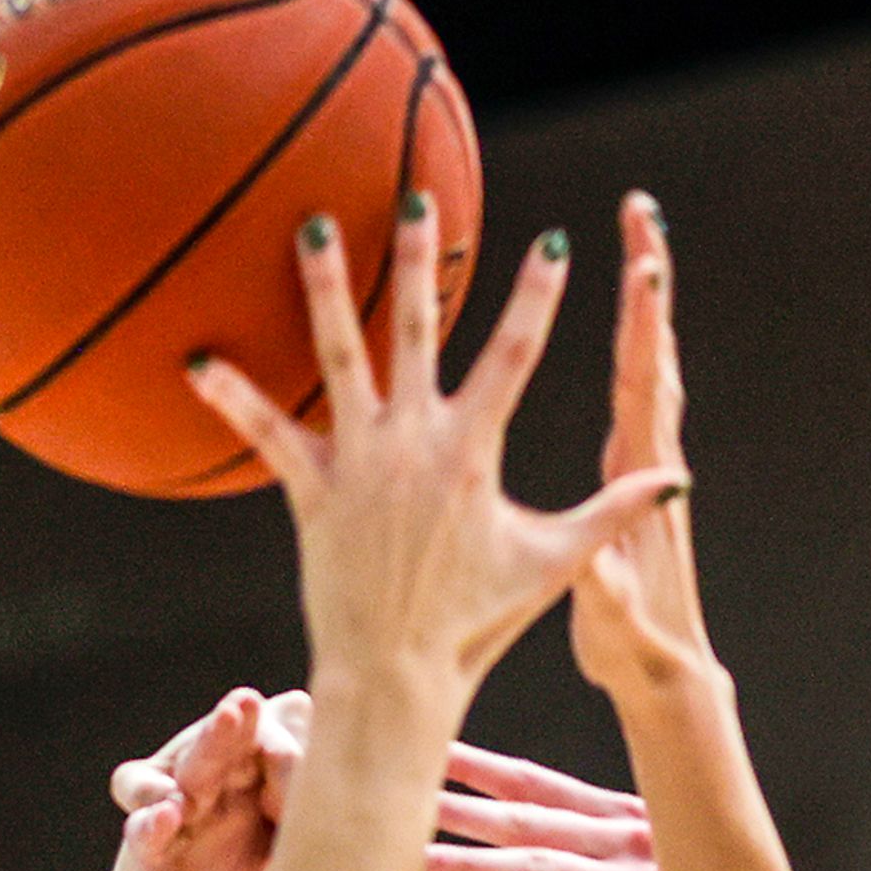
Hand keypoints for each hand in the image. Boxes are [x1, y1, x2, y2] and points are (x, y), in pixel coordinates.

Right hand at [105, 689, 306, 870]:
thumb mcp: (300, 855)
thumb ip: (309, 808)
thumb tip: (338, 748)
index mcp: (225, 803)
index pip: (224, 754)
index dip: (231, 728)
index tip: (251, 701)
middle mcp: (189, 829)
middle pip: (186, 777)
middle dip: (205, 747)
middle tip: (229, 717)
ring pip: (145, 837)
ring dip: (152, 823)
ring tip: (170, 813)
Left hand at [188, 195, 683, 703]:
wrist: (396, 675)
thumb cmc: (474, 622)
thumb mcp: (551, 562)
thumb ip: (611, 512)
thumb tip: (674, 482)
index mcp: (473, 452)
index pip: (514, 356)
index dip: (536, 299)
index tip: (551, 243)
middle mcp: (415, 443)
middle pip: (417, 330)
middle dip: (420, 260)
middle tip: (418, 196)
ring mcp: (360, 463)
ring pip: (340, 355)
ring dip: (324, 287)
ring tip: (312, 226)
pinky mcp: (312, 492)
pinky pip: (267, 434)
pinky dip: (233, 396)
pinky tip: (196, 358)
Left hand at [424, 740, 671, 870]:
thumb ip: (598, 845)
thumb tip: (537, 826)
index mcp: (626, 820)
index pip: (541, 787)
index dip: (484, 769)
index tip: (428, 748)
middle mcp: (632, 844)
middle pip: (532, 822)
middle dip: (466, 806)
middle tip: (403, 789)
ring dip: (479, 868)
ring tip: (420, 861)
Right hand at [569, 191, 735, 709]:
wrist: (665, 670)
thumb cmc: (635, 646)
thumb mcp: (611, 622)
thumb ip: (604, 592)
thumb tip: (597, 564)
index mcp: (643, 482)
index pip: (643, 391)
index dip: (643, 333)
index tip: (642, 273)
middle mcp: (652, 457)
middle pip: (653, 351)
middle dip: (647, 281)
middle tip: (642, 214)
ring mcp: (646, 460)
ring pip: (647, 361)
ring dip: (643, 300)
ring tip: (635, 238)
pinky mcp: (633, 469)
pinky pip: (632, 387)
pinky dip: (630, 341)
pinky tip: (620, 317)